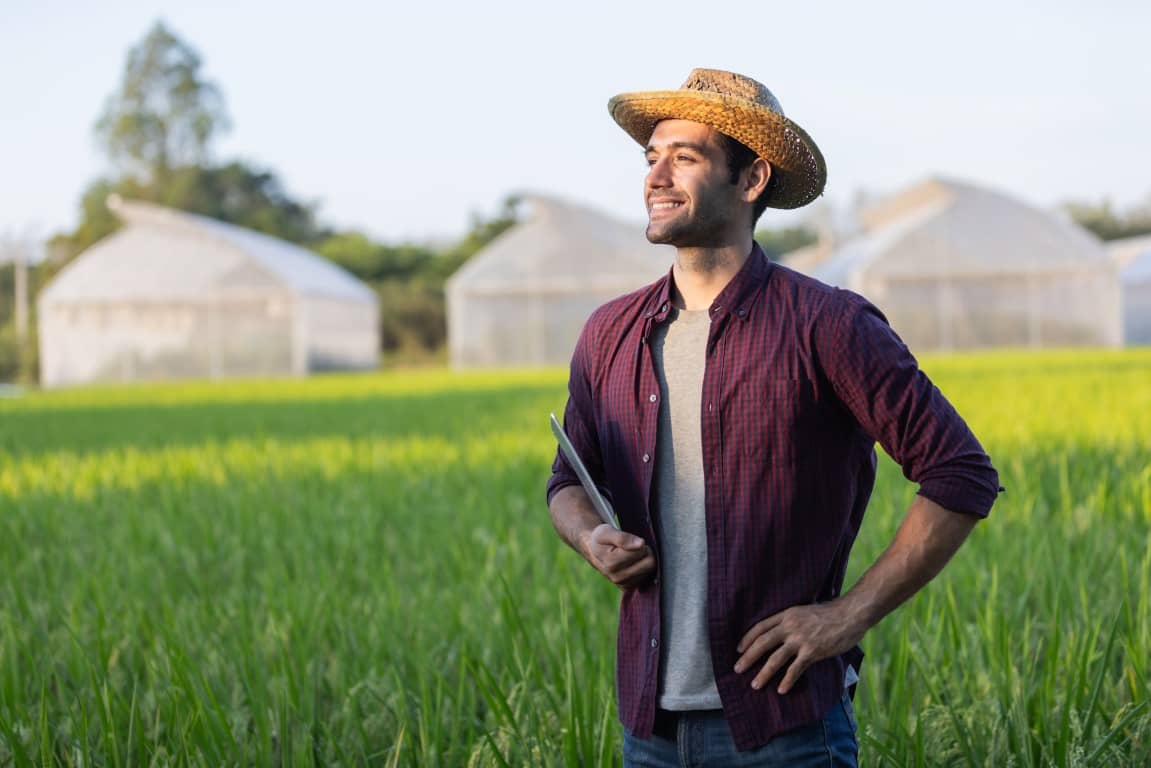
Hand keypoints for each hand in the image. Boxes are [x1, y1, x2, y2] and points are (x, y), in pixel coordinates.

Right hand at [581, 524, 655, 589]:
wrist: (593, 551)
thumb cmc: (601, 539)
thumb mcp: (606, 532)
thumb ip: (622, 538)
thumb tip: (641, 544)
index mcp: (611, 563)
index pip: (642, 551)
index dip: (639, 542)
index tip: (629, 541)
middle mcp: (617, 577)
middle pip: (650, 563)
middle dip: (645, 552)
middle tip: (633, 547)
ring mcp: (623, 584)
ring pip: (650, 570)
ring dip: (643, 560)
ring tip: (630, 555)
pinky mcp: (628, 588)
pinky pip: (647, 577)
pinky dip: (642, 568)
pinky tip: (632, 563)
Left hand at [734, 602, 865, 693]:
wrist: (850, 614)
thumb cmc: (831, 612)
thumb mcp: (805, 611)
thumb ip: (792, 621)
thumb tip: (782, 632)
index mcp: (787, 614)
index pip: (760, 627)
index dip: (747, 639)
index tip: (738, 650)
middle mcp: (790, 626)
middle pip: (762, 643)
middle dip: (748, 657)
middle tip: (737, 669)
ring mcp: (801, 639)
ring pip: (775, 659)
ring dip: (763, 673)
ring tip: (755, 685)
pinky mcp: (812, 651)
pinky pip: (795, 669)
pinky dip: (787, 680)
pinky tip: (781, 690)